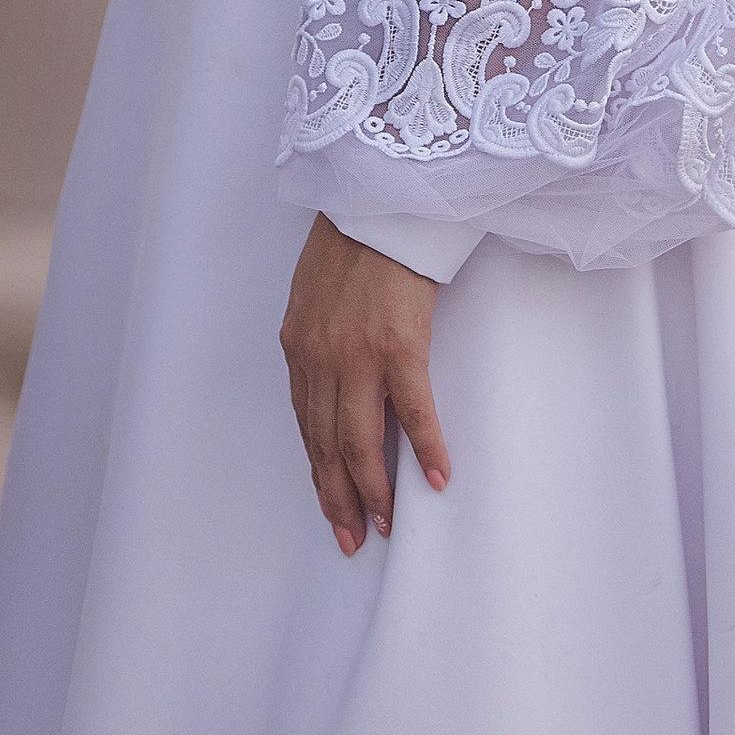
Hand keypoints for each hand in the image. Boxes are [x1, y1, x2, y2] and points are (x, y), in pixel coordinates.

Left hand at [280, 214, 451, 555]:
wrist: (381, 198)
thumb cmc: (354, 237)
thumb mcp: (316, 291)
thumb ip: (317, 335)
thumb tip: (333, 374)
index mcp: (299, 345)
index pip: (307, 424)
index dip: (319, 469)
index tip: (330, 502)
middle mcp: (321, 358)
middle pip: (327, 443)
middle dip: (338, 495)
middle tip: (351, 536)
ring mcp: (358, 355)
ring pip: (359, 439)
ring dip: (372, 487)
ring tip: (382, 522)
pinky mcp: (399, 345)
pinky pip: (411, 411)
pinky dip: (423, 448)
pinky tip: (435, 479)